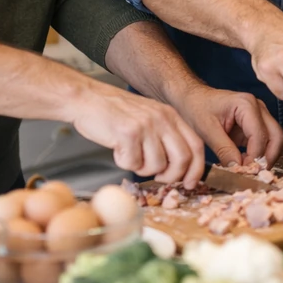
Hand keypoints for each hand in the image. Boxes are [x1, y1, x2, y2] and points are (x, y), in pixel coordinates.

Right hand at [71, 85, 205, 189]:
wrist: (87, 99)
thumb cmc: (116, 113)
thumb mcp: (149, 117)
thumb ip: (165, 136)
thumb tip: (180, 167)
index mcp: (171, 115)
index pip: (196, 145)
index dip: (196, 169)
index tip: (190, 183)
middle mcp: (162, 118)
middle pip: (182, 159)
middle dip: (172, 176)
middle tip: (158, 177)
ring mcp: (146, 125)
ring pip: (157, 165)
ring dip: (142, 169)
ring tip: (131, 155)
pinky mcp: (128, 133)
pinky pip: (133, 163)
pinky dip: (124, 163)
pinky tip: (118, 149)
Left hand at [169, 84, 282, 167]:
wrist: (193, 98)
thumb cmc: (197, 109)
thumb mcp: (206, 130)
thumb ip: (224, 149)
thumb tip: (238, 169)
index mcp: (246, 105)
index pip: (260, 136)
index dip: (254, 157)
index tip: (244, 172)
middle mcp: (259, 108)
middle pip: (277, 137)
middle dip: (268, 158)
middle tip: (253, 174)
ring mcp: (260, 116)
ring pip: (276, 140)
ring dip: (266, 157)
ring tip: (248, 169)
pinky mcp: (256, 125)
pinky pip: (266, 142)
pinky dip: (260, 154)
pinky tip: (245, 163)